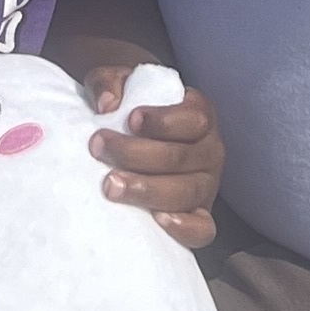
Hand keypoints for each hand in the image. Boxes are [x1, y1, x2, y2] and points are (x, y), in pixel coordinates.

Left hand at [80, 58, 223, 247]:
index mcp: (200, 114)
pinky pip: (202, 228)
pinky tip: (157, 221)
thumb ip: (109, 82)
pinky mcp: (199, 214)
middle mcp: (210, 150)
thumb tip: (107, 103)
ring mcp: (207, 185)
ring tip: (111, 186)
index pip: (193, 119)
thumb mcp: (117, 83)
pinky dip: (184, 228)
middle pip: (181, 157)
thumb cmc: (129, 107)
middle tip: (99, 149)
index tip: (130, 119)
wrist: (133, 137)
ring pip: (186, 192)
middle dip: (137, 155)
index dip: (163, 122)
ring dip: (147, 190)